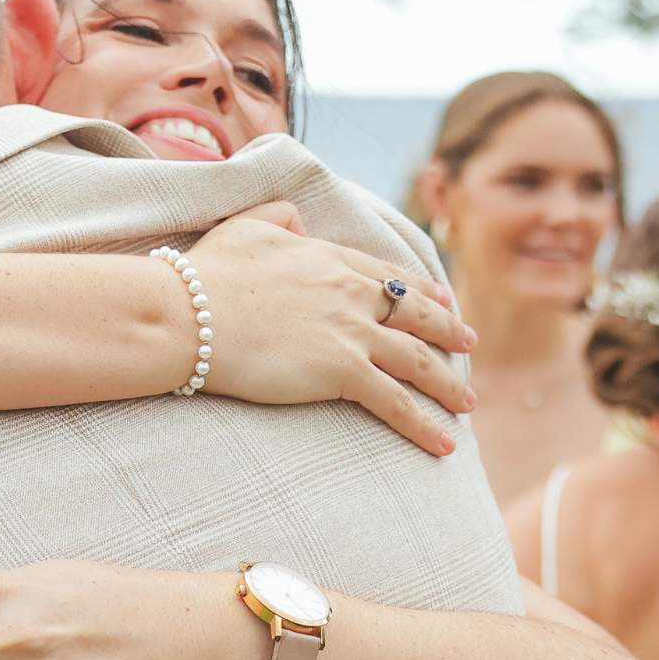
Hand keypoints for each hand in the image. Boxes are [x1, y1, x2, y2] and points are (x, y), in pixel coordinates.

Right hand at [180, 205, 476, 456]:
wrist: (189, 314)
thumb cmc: (205, 274)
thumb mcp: (244, 226)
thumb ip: (279, 215)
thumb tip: (300, 221)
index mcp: (328, 258)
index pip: (389, 275)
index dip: (421, 289)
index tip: (442, 298)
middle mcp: (350, 293)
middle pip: (416, 314)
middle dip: (449, 330)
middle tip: (469, 343)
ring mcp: (350, 332)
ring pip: (417, 359)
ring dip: (447, 384)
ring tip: (466, 401)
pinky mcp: (341, 371)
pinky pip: (396, 402)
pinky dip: (424, 425)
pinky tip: (443, 444)